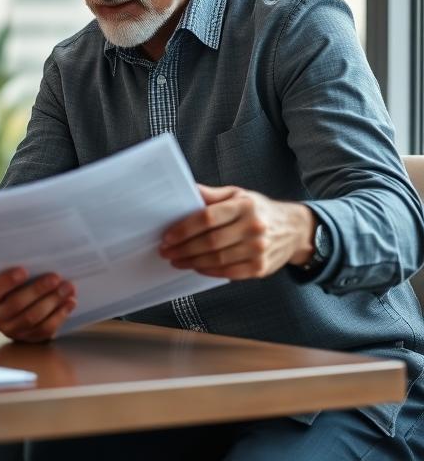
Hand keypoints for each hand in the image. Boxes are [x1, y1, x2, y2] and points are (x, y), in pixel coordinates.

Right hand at [0, 267, 75, 342]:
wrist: (18, 308)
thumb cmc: (16, 286)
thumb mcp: (8, 276)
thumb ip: (15, 270)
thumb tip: (37, 260)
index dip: (8, 281)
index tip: (24, 270)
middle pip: (17, 304)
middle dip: (38, 290)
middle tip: (55, 278)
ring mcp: (13, 331)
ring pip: (32, 318)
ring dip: (53, 302)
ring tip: (67, 288)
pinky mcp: (29, 338)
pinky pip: (45, 330)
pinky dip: (60, 315)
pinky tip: (70, 303)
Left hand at [159, 184, 315, 279]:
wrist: (295, 230)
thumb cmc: (259, 210)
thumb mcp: (238, 194)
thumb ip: (211, 195)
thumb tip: (186, 189)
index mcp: (244, 206)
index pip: (207, 218)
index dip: (184, 229)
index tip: (167, 236)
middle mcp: (253, 227)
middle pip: (210, 241)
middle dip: (183, 248)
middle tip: (166, 251)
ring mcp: (259, 250)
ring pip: (217, 259)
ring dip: (192, 262)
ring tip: (177, 260)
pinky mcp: (261, 268)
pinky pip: (229, 272)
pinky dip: (210, 271)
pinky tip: (197, 267)